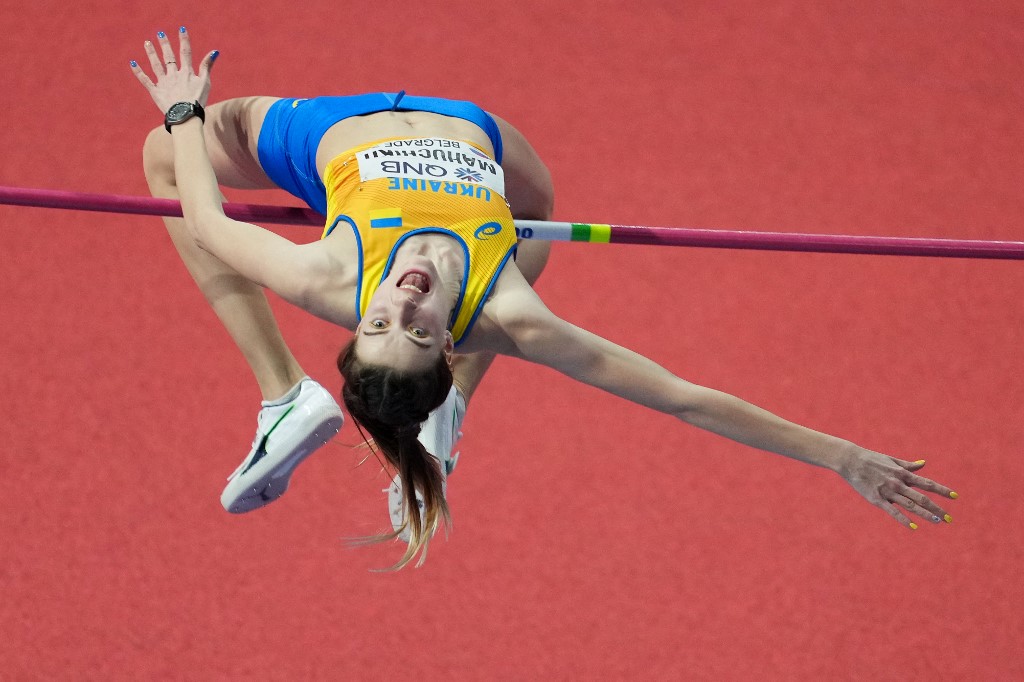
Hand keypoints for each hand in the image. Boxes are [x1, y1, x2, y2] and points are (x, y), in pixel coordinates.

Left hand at [129, 27, 216, 114]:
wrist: (185, 115)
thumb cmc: (197, 100)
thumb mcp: (206, 83)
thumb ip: (207, 66)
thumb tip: (214, 52)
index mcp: (186, 72)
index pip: (185, 53)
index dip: (184, 40)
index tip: (182, 29)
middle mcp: (173, 74)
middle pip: (168, 56)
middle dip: (165, 44)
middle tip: (160, 34)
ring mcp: (163, 82)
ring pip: (156, 65)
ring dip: (151, 53)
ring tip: (147, 43)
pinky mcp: (155, 91)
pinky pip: (145, 80)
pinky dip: (138, 72)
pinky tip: (133, 63)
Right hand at [839, 448, 956, 528]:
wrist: (850, 460)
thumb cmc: (871, 459)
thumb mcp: (891, 460)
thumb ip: (908, 465)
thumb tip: (923, 463)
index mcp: (903, 473)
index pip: (926, 483)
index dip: (941, 490)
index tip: (955, 496)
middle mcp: (898, 483)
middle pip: (922, 498)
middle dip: (937, 508)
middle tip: (949, 518)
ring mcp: (888, 492)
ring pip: (910, 505)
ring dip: (925, 514)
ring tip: (938, 521)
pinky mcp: (876, 499)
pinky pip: (892, 511)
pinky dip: (904, 520)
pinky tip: (914, 527)